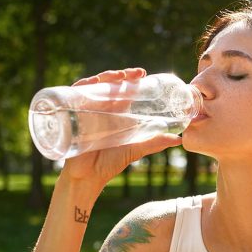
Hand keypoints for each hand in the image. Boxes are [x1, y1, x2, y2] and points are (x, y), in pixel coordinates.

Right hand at [59, 68, 182, 185]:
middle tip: (135, 74)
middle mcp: (101, 109)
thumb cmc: (109, 164)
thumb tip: (178, 139)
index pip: (123, 90)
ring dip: (105, 77)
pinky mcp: (73, 115)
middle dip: (121, 75)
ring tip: (118, 76)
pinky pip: (74, 94)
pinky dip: (82, 86)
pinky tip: (92, 83)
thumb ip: (154, 143)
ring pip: (94, 86)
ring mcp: (86, 111)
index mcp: (116, 114)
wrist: (88, 177)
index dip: (131, 79)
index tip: (143, 74)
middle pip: (109, 84)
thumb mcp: (135, 149)